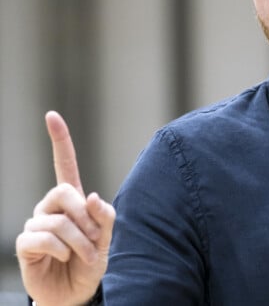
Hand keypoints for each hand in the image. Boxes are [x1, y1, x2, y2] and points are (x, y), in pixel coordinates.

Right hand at [16, 111, 115, 305]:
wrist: (77, 293)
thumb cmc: (92, 260)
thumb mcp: (108, 236)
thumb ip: (104, 215)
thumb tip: (89, 196)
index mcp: (72, 199)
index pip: (64, 163)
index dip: (59, 139)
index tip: (52, 116)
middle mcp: (51, 207)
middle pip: (64, 192)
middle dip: (84, 217)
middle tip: (95, 240)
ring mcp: (37, 224)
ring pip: (57, 220)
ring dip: (78, 240)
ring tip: (85, 255)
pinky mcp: (26, 245)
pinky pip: (43, 237)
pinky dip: (61, 250)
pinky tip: (64, 258)